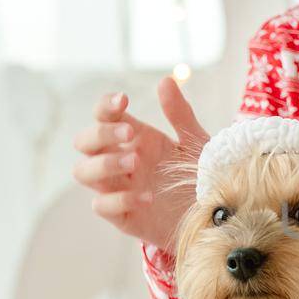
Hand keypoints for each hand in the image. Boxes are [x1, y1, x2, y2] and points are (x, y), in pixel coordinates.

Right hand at [71, 76, 209, 251]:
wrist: (215, 218)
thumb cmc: (201, 177)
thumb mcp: (195, 143)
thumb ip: (180, 115)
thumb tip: (165, 80)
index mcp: (135, 139)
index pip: (104, 117)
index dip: (105, 107)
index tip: (123, 100)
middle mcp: (121, 162)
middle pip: (84, 143)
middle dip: (100, 134)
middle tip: (130, 134)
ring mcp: (119, 189)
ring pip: (83, 172)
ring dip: (103, 164)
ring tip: (135, 162)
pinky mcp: (124, 217)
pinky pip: (102, 206)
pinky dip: (118, 199)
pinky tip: (147, 197)